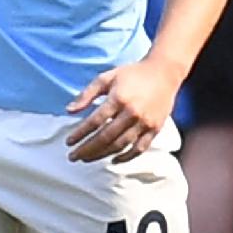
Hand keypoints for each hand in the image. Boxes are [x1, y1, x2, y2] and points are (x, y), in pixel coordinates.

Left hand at [64, 57, 182, 162]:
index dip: (80, 134)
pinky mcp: (155, 129)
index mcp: (118, 99)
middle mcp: (132, 113)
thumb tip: (68, 110)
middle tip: (73, 157)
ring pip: (121, 145)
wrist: (163, 72)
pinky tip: (113, 160)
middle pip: (106, 137)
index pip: (95, 121)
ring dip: (102, 154)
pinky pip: (139, 148)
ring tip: (87, 159)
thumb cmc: (131, 74)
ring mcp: (145, 123)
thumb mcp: (106, 78)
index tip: (68, 142)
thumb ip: (87, 94)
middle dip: (87, 149)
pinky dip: (126, 157)